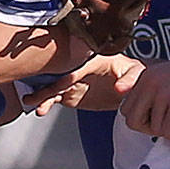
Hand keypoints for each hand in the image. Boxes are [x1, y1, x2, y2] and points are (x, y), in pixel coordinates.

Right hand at [22, 54, 145, 114]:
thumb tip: (121, 88)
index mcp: (94, 59)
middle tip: (35, 92)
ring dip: (42, 94)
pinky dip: (46, 103)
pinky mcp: (70, 92)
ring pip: (53, 86)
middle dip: (47, 82)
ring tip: (33, 102)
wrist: (129, 84)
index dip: (69, 76)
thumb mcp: (136, 73)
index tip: (60, 85)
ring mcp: (72, 80)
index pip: (78, 67)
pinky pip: (55, 97)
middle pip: (59, 73)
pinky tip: (40, 110)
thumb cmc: (133, 72)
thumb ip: (130, 79)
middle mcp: (79, 67)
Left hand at [119, 49, 169, 138]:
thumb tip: (131, 112)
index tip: (162, 117)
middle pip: (132, 121)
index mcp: (146, 75)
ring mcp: (163, 93)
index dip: (143, 119)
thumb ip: (152, 89)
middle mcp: (150, 82)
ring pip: (154, 129)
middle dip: (150, 128)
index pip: (126, 108)